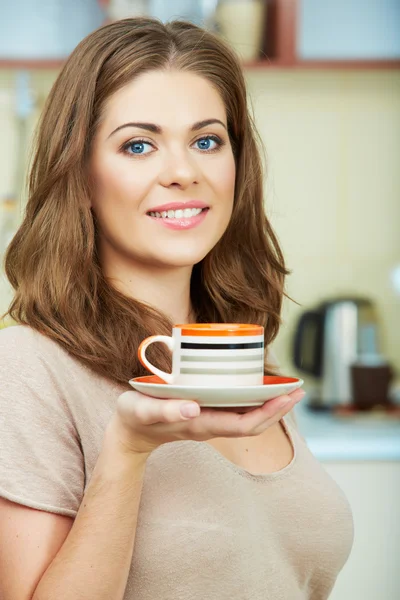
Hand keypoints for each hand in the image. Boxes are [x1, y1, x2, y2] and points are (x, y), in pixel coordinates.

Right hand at [106, 387, 304, 456]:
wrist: (129, 432)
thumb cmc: (134, 418)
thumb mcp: (143, 411)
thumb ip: (165, 411)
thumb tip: (193, 409)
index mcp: (200, 424)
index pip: (244, 424)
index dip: (269, 413)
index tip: (287, 397)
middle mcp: (209, 425)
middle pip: (253, 424)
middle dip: (277, 410)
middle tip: (298, 390)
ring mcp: (209, 421)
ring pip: (247, 419)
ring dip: (270, 406)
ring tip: (288, 389)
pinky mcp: (205, 414)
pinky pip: (236, 412)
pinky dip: (253, 402)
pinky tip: (260, 388)